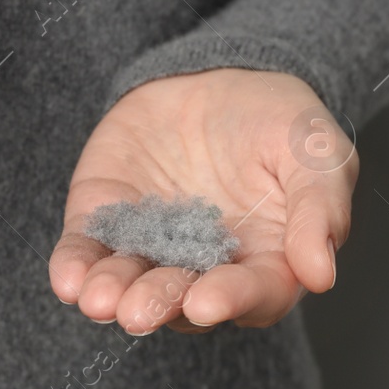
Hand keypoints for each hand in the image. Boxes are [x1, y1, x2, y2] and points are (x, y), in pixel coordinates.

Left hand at [50, 68, 356, 333]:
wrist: (217, 77)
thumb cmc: (280, 121)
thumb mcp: (317, 152)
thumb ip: (319, 209)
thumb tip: (321, 275)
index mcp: (265, 262)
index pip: (250, 294)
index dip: (230, 300)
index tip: (206, 303)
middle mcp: (204, 266)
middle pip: (181, 298)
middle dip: (158, 303)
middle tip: (138, 311)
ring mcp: (151, 245)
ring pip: (129, 283)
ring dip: (111, 296)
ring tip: (97, 300)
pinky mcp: (107, 218)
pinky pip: (87, 249)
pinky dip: (74, 266)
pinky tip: (67, 279)